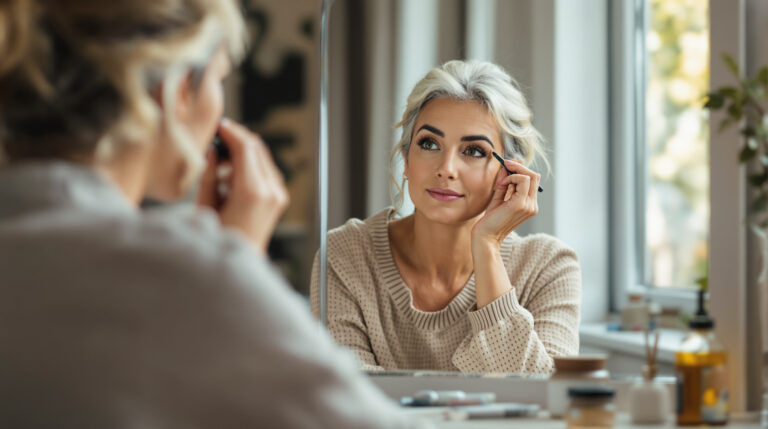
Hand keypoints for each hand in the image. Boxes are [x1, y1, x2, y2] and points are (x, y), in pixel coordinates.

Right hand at [197, 118, 288, 252]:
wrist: (239, 265)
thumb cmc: (219, 240)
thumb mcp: (206, 206)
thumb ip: (209, 175)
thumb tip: (212, 152)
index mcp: (252, 192)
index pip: (246, 147)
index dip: (231, 132)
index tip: (217, 126)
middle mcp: (270, 191)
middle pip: (257, 148)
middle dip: (237, 138)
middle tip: (217, 137)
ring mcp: (278, 194)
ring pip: (262, 157)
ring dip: (243, 151)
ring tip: (219, 161)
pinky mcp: (280, 198)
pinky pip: (266, 170)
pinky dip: (250, 164)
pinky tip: (231, 174)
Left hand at [471, 159, 540, 248]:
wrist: (486, 236)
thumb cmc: (490, 219)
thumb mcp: (499, 197)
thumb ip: (504, 182)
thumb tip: (506, 165)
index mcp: (529, 204)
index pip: (533, 180)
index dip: (521, 170)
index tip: (507, 167)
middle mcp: (532, 205)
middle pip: (534, 176)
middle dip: (519, 167)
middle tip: (505, 165)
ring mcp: (529, 205)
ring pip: (530, 176)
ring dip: (514, 173)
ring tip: (501, 183)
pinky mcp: (521, 204)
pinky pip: (522, 180)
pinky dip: (511, 177)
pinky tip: (501, 185)